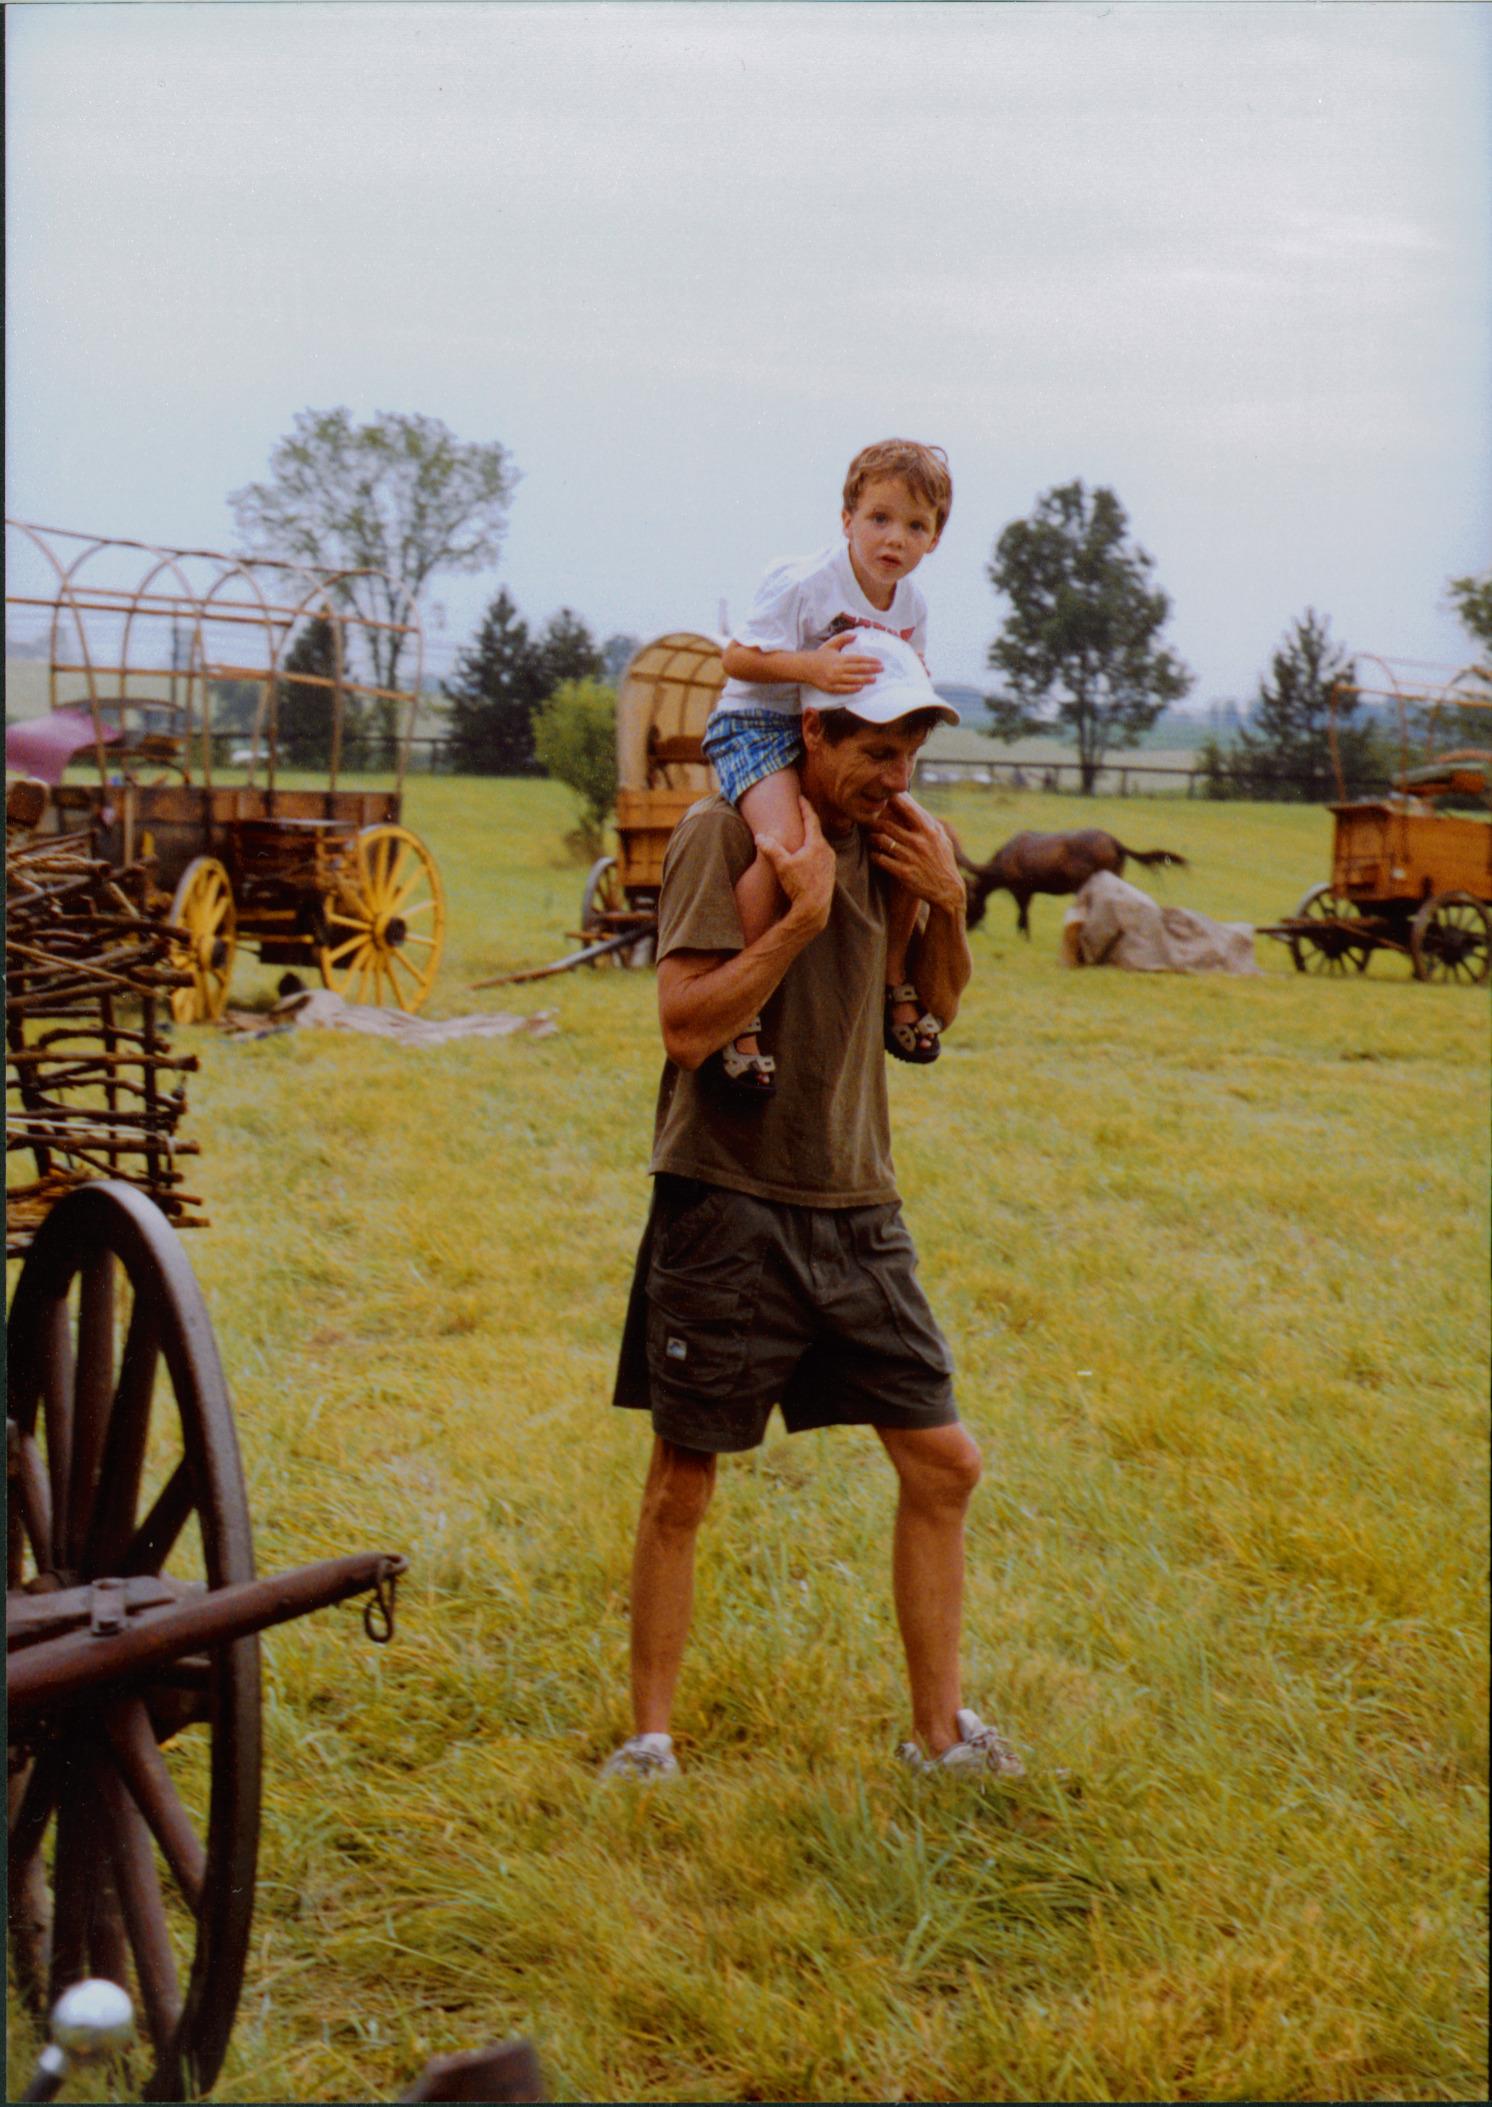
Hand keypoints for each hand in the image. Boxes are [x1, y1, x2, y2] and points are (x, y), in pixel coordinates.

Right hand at [756, 797, 834, 931]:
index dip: (805, 807)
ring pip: (819, 845)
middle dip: (807, 821)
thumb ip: (771, 849)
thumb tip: (760, 836)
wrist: (814, 909)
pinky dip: (812, 851)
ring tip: (802, 834)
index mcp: (817, 844)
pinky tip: (806, 857)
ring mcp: (830, 863)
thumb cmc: (799, 886)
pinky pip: (820, 856)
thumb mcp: (782, 866)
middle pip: (816, 831)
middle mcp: (827, 851)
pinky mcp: (829, 874)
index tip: (800, 797)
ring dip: (810, 838)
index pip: (811, 819)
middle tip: (800, 812)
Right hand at [804, 633, 881, 694]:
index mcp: (839, 658)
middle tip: (881, 670)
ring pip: (853, 680)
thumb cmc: (819, 656)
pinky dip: (853, 688)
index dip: (870, 660)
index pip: (858, 659)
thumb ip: (843, 639)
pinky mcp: (830, 687)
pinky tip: (860, 687)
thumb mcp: (831, 644)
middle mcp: (838, 669)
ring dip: (864, 679)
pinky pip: (844, 689)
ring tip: (874, 679)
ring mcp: (834, 679)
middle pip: (858, 669)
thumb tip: (855, 635)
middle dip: (871, 669)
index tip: (879, 662)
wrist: (805, 667)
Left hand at [869, 795, 965, 914]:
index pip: (907, 809)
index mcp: (929, 831)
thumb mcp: (942, 839)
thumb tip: (916, 806)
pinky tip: (874, 854)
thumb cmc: (943, 861)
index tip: (882, 796)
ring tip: (870, 837)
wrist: (947, 891)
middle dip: (874, 821)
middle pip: (887, 825)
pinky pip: (880, 859)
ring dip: (872, 838)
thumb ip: (929, 822)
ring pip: (881, 841)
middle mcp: (919, 842)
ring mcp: (910, 857)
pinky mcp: (903, 873)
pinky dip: (874, 855)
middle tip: (866, 820)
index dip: (892, 800)